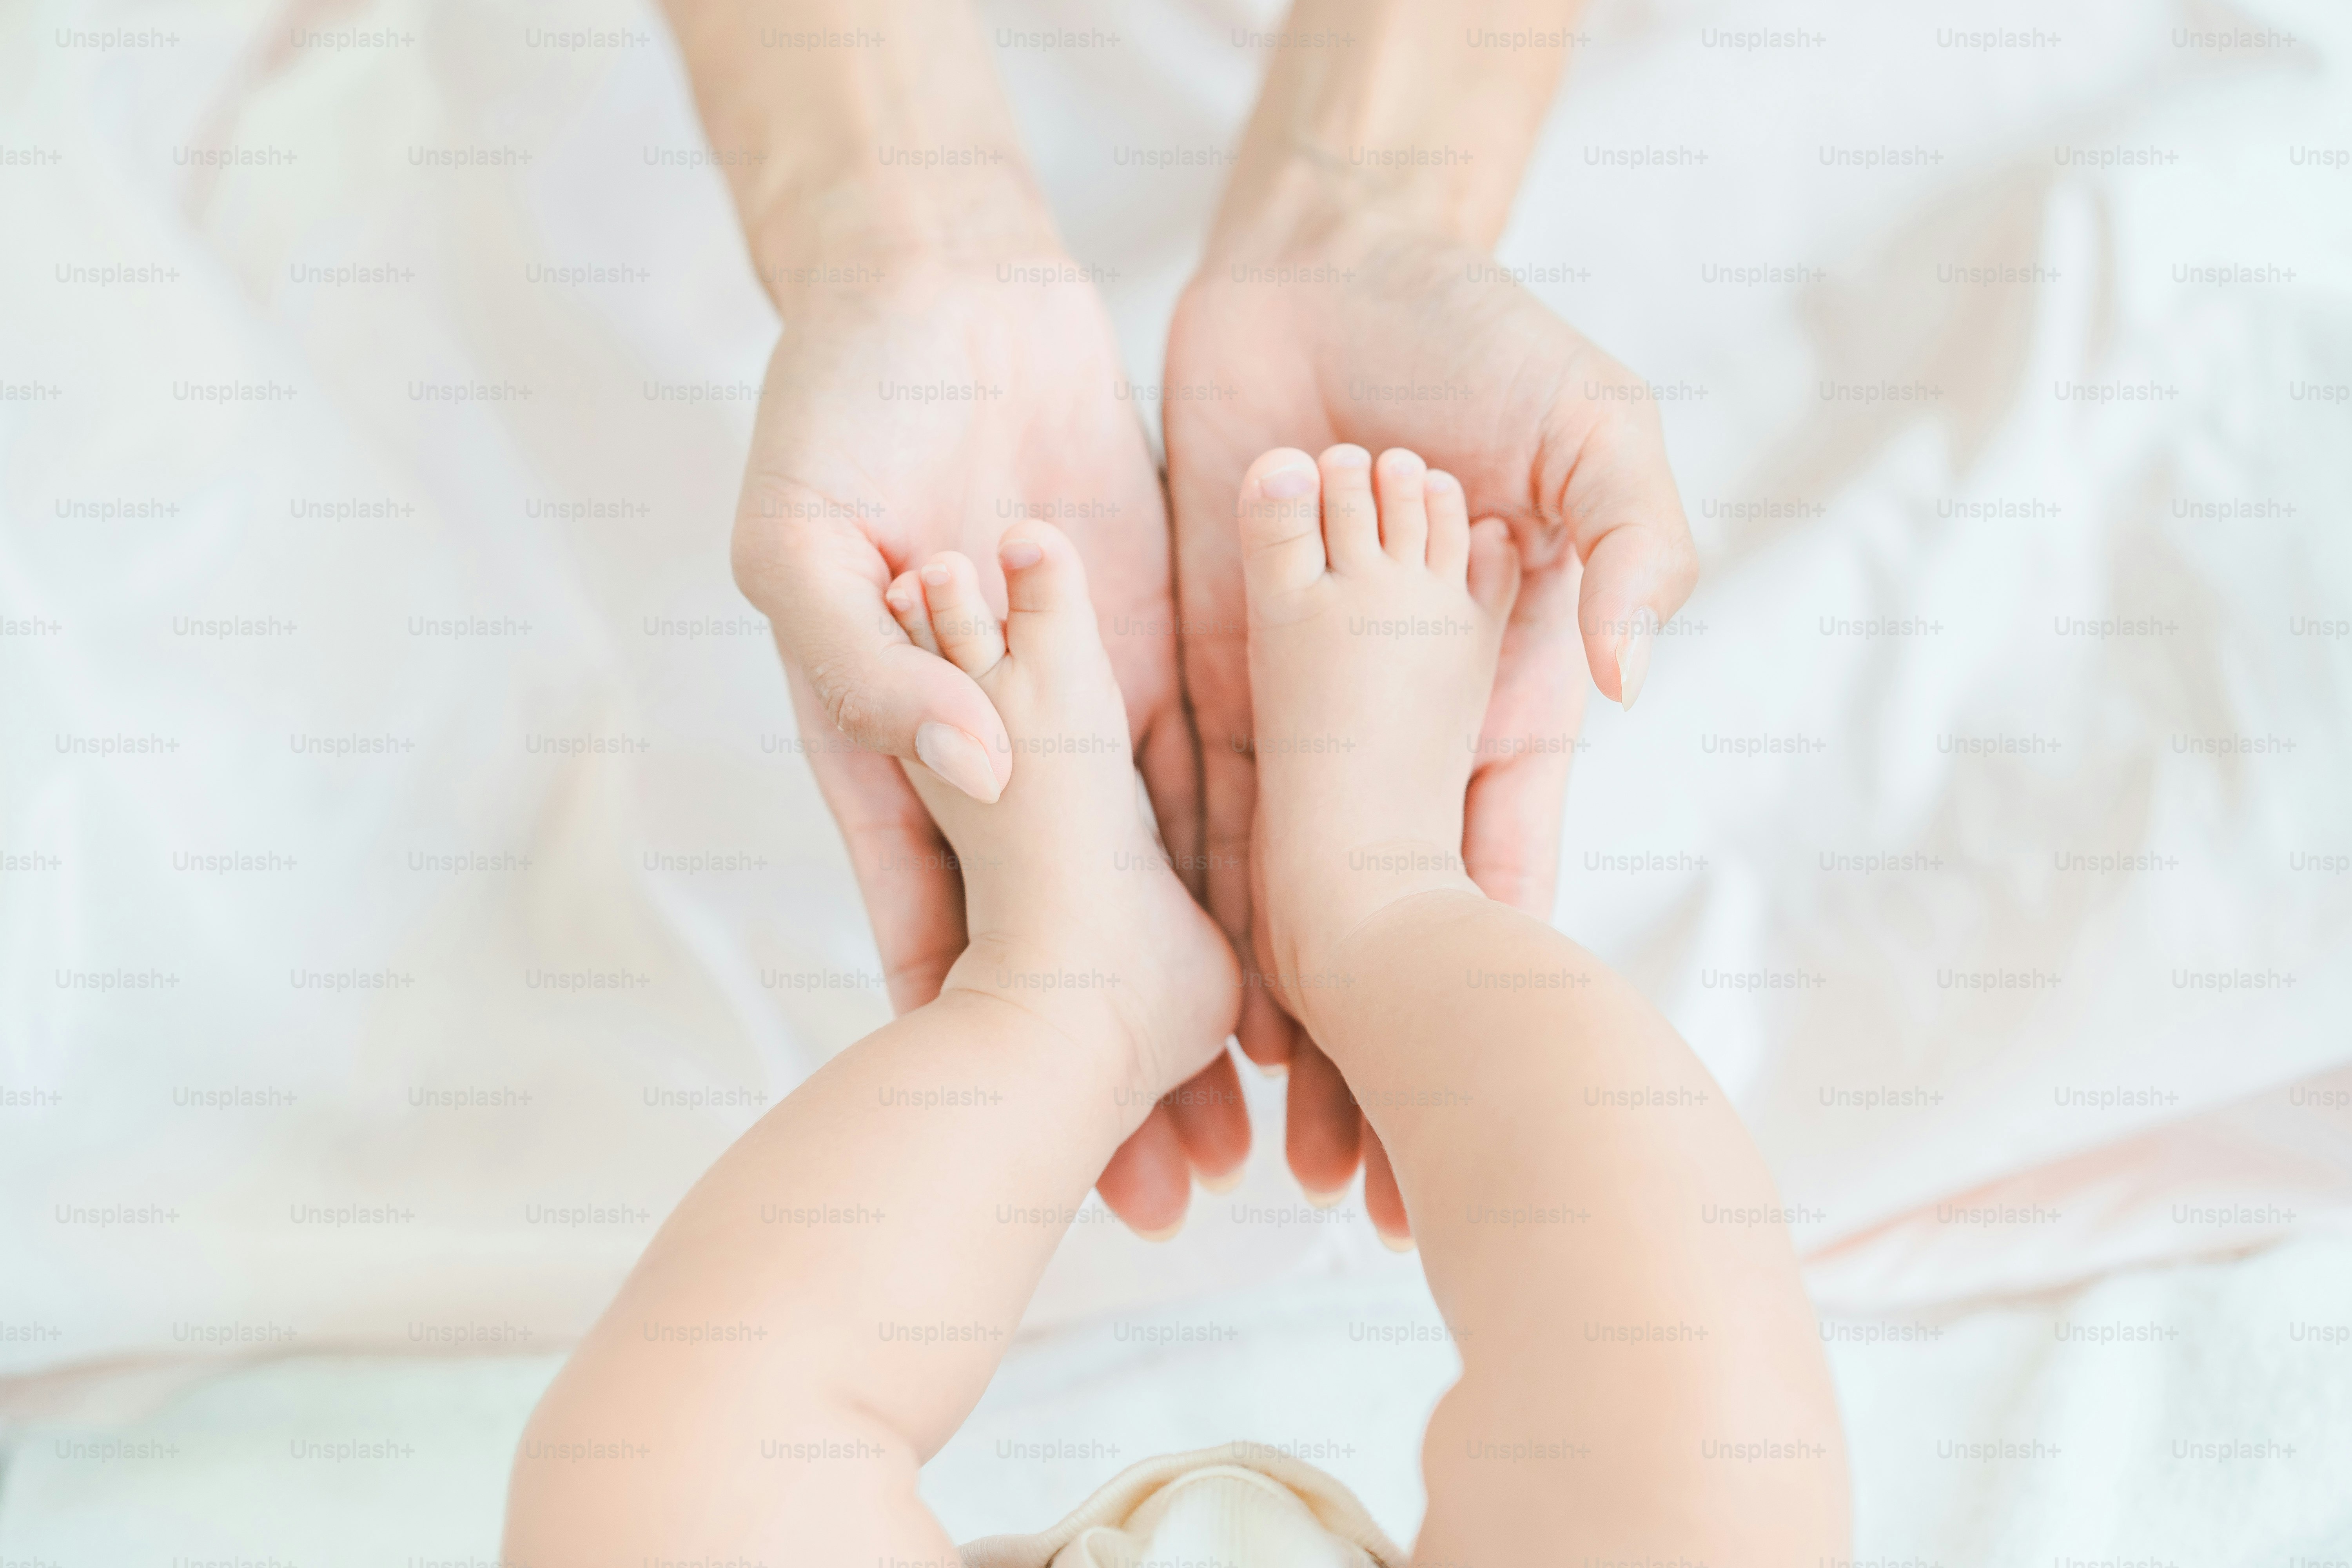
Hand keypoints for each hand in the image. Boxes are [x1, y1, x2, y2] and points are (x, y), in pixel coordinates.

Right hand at [731, 257, 1248, 1232]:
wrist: (936, 289)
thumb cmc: (831, 405)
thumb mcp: (803, 535)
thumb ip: (868, 659)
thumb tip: (967, 767)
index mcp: (887, 747)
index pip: (929, 925)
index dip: (971, 1045)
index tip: (1019, 1154)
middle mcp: (988, 754)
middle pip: (1046, 941)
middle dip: (1105, 1069)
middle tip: (1183, 1190)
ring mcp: (1074, 710)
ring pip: (1140, 884)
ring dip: (1193, 1001)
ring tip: (1258, 1119)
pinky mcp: (1149, 652)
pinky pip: (1205, 773)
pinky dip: (1241, 866)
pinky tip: (1296, 961)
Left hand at [1165, 212, 1696, 1232]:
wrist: (1330, 267)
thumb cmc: (1481, 337)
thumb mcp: (1588, 426)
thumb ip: (1627, 537)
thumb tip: (1617, 671)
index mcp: (1488, 701)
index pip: (1489, 877)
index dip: (1488, 996)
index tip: (1477, 1115)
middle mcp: (1384, 731)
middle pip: (1376, 918)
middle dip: (1361, 1049)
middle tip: (1339, 1188)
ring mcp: (1286, 708)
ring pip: (1264, 891)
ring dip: (1250, 1015)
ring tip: (1224, 1142)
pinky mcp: (1192, 666)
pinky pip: (1173, 799)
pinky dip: (1164, 900)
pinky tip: (1146, 1004)